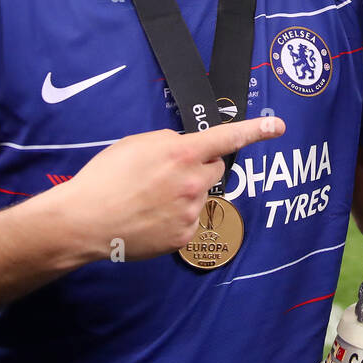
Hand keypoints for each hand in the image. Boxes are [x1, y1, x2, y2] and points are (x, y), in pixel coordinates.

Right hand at [56, 117, 284, 261]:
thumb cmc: (105, 178)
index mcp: (181, 153)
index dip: (255, 130)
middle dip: (198, 168)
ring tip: (150, 199)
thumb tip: (186, 150)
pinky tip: (151, 216)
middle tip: (167, 174)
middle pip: (214, 169)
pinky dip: (177, 217)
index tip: (277, 127)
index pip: (227, 138)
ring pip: (200, 195)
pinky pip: (191, 219)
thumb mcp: (138, 144)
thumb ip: (170, 143)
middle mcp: (192, 182)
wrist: (84, 220)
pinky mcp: (184, 236)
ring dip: (185, 193)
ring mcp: (190, 211)